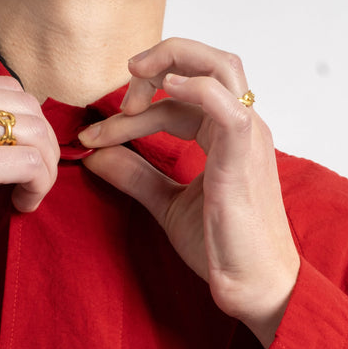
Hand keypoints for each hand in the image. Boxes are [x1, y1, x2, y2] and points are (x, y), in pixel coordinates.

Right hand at [0, 75, 58, 235]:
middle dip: (45, 145)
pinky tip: (20, 204)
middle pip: (26, 106)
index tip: (26, 156)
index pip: (7, 88)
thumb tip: (36, 125)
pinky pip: (30, 164)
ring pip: (35, 133)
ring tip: (28, 193)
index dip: (31, 123)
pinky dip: (39, 186)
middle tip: (35, 179)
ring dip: (46, 168)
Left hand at [79, 38, 299, 347]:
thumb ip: (136, 176)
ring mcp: (247, 138)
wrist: (253, 287)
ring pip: (220, 68)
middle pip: (208, 62)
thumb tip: (97, 156)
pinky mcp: (243, 157)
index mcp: (227, 137)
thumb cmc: (224, 249)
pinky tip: (164, 88)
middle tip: (118, 99)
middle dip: (157, 65)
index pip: (179, 100)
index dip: (132, 111)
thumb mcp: (168, 204)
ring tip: (133, 85)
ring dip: (172, 63)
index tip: (94, 137)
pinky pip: (225, 104)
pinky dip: (195, 86)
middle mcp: (242, 128)